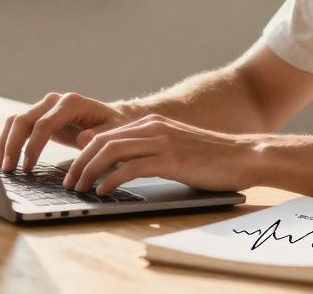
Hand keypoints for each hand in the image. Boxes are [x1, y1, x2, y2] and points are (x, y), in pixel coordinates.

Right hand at [0, 92, 137, 171]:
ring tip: (1, 167)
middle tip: (8, 169)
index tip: (27, 167)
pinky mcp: (40, 117)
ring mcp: (45, 107)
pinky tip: (3, 159)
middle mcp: (54, 101)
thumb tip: (82, 139)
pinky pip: (18, 126)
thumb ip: (99, 136)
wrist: (114, 118)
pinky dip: (8, 141)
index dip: (33, 146)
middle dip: (12, 145)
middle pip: (24, 120)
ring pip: (16, 121)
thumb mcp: (114, 133)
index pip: (44, 123)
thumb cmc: (114, 127)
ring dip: (5, 143)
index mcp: (71, 103)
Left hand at [62, 114, 259, 195]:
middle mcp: (153, 127)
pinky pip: (132, 167)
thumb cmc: (211, 158)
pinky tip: (103, 191)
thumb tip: (120, 167)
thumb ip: (148, 151)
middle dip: (80, 162)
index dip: (84, 153)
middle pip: (102, 141)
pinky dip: (112, 179)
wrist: (244, 155)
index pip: (106, 134)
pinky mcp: (171, 159)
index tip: (73, 170)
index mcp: (151, 122)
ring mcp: (162, 141)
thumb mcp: (174, 147)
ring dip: (90, 171)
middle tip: (68, 182)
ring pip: (111, 151)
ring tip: (80, 188)